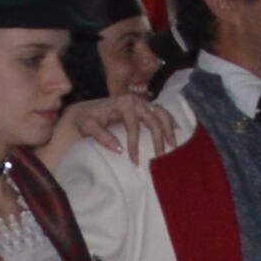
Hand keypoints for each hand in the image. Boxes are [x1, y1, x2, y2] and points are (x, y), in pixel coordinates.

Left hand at [54, 96, 176, 157]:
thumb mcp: (88, 127)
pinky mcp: (143, 106)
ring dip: (169, 128)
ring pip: (160, 113)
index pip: (134, 125)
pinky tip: (177, 130)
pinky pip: (160, 111)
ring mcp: (140, 102)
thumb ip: (101, 137)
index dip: (135, 144)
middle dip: (159, 137)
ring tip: (172, 145)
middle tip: (160, 155)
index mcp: (122, 103)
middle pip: (152, 118)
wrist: (84, 112)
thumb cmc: (86, 120)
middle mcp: (134, 100)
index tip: (135, 160)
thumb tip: (119, 150)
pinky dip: (169, 120)